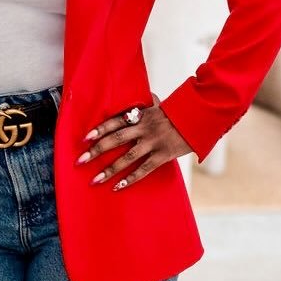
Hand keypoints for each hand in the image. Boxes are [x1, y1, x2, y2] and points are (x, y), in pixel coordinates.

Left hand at [76, 94, 191, 190]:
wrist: (200, 119)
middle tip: (80, 160)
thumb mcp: (160, 104)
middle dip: (96, 151)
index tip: (85, 138)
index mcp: (141, 115)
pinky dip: (130, 179)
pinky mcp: (163, 155)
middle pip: (116, 140)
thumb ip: (148, 101)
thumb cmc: (178, 112)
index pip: (115, 122)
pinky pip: (144, 169)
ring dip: (109, 170)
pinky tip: (117, 186)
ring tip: (94, 179)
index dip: (100, 129)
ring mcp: (153, 143)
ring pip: (127, 158)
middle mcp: (144, 129)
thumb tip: (144, 94)